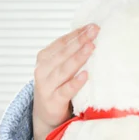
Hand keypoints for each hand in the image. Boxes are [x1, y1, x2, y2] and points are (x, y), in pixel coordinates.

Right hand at [32, 24, 99, 139]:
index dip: (77, 33)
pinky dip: (75, 83)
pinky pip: (65, 90)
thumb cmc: (57, 87)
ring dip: (78, 57)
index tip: (92, 26)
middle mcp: (43, 69)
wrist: (45, 114)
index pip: (62, 42)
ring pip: (64, 69)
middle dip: (80, 41)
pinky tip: (86, 75)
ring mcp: (46, 85)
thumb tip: (92, 35)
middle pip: (64, 53)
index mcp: (45, 57)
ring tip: (91, 47)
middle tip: (95, 31)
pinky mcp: (53, 101)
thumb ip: (70, 54)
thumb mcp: (60, 67)